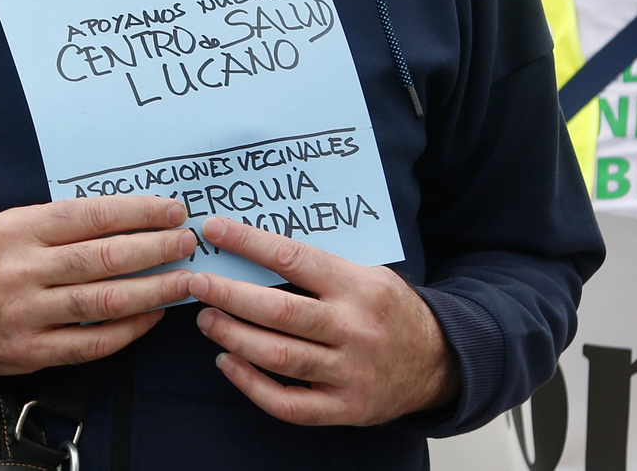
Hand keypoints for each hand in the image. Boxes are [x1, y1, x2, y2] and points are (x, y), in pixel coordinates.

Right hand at [0, 196, 195, 375]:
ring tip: (183, 280)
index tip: (172, 211)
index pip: (92, 216)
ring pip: (105, 301)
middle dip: (155, 249)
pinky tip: (152, 316)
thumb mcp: (6, 224)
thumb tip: (124, 217)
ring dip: (153, 290)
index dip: (139, 213)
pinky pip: (91, 342)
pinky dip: (128, 329)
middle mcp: (24, 270)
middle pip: (105, 258)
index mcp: (19, 230)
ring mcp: (28, 314)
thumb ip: (56, 222)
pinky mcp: (31, 351)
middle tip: (187, 243)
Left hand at [188, 216, 458, 426]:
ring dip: (234, 336)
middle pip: (279, 311)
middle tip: (197, 283)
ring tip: (206, 319)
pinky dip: (251, 385)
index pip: (294, 258)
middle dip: (229, 295)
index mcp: (360, 286)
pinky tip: (227, 363)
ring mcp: (349, 372)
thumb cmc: (390, 311)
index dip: (249, 243)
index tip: (214, 230)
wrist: (438, 363)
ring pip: (279, 356)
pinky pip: (288, 402)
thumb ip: (323, 268)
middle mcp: (354, 328)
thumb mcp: (369, 275)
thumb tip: (257, 249)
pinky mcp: (344, 407)